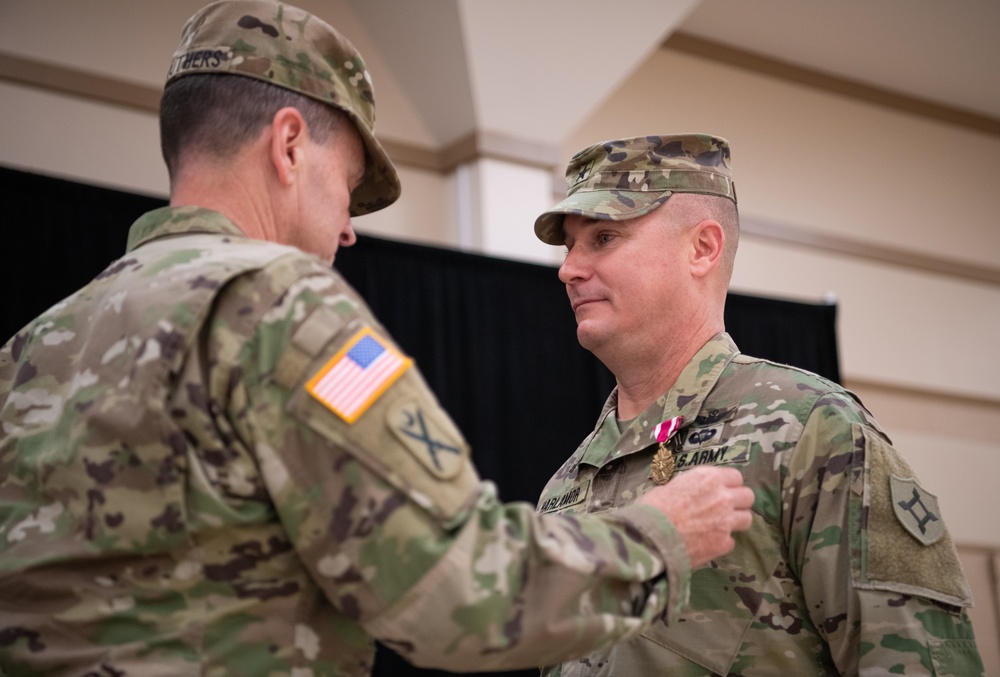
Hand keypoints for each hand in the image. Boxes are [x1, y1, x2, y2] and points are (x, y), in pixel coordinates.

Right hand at [639, 466, 753, 567]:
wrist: (651, 538)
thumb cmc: (653, 508)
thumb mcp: (671, 486)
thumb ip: (691, 487)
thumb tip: (694, 492)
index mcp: (709, 478)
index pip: (736, 477)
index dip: (729, 484)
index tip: (722, 489)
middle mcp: (723, 498)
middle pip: (748, 496)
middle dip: (738, 501)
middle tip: (725, 508)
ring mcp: (726, 522)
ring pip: (747, 519)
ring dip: (735, 521)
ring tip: (720, 525)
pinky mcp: (723, 544)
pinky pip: (731, 541)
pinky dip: (721, 542)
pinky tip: (707, 542)